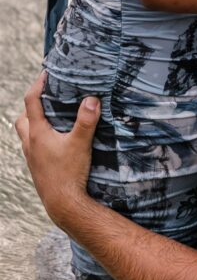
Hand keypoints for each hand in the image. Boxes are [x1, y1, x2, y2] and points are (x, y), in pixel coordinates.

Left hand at [14, 72, 99, 229]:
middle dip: (31, 106)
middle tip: (48, 97)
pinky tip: (55, 141)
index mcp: (37, 133)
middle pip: (22, 118)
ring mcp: (32, 157)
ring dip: (33, 123)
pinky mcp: (37, 168)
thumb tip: (92, 99)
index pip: (31, 102)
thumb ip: (87, 120)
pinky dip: (38, 138)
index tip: (47, 73)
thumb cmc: (70, 174)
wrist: (63, 205)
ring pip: (25, 134)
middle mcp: (30, 144)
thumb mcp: (81, 143)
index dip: (38, 85)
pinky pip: (32, 147)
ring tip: (51, 118)